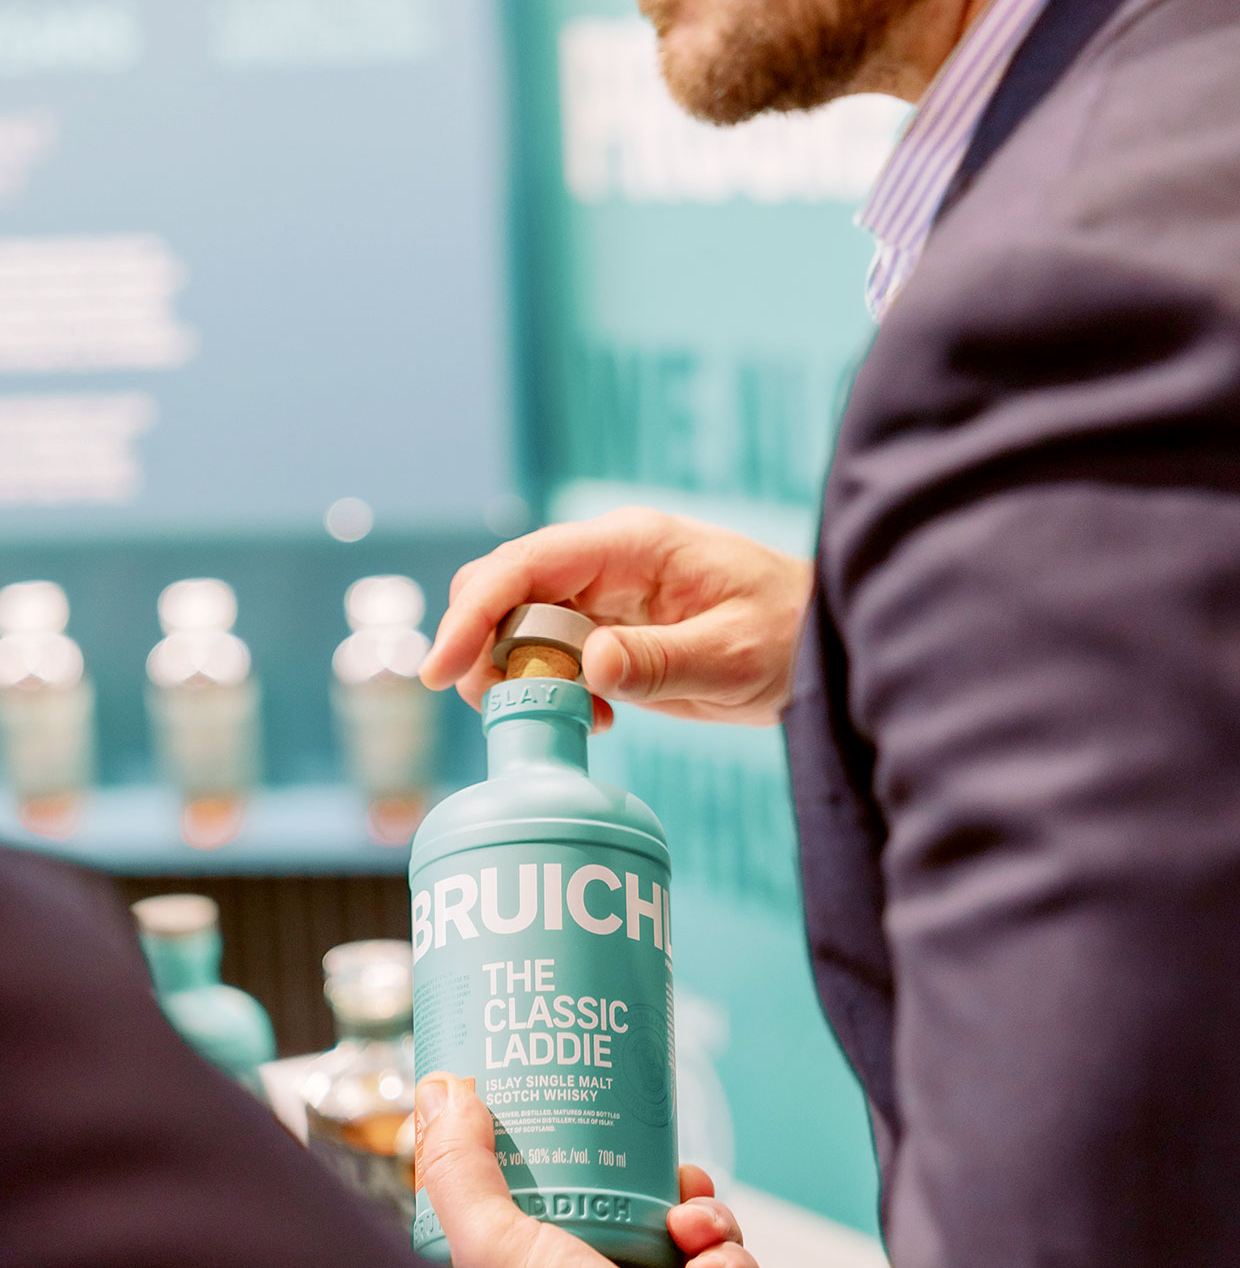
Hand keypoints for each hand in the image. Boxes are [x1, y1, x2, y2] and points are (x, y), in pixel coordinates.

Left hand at [414, 1073, 768, 1267]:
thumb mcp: (491, 1242)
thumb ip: (463, 1169)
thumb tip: (442, 1091)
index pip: (560, 1210)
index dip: (581, 1165)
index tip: (599, 1123)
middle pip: (638, 1214)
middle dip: (662, 1186)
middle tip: (673, 1173)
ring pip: (696, 1237)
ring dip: (705, 1221)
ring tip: (693, 1227)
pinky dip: (733, 1267)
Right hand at [419, 508, 813, 731]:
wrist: (824, 649)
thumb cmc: (792, 637)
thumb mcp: (732, 657)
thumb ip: (659, 661)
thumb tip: (587, 667)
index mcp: (632, 546)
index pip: (527, 565)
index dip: (475, 612)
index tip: (442, 668)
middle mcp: (607, 563)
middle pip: (506, 589)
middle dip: (482, 646)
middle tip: (496, 708)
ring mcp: (606, 597)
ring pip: (521, 626)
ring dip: (518, 675)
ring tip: (564, 718)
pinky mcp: (612, 633)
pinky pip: (555, 656)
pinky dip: (554, 691)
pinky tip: (600, 721)